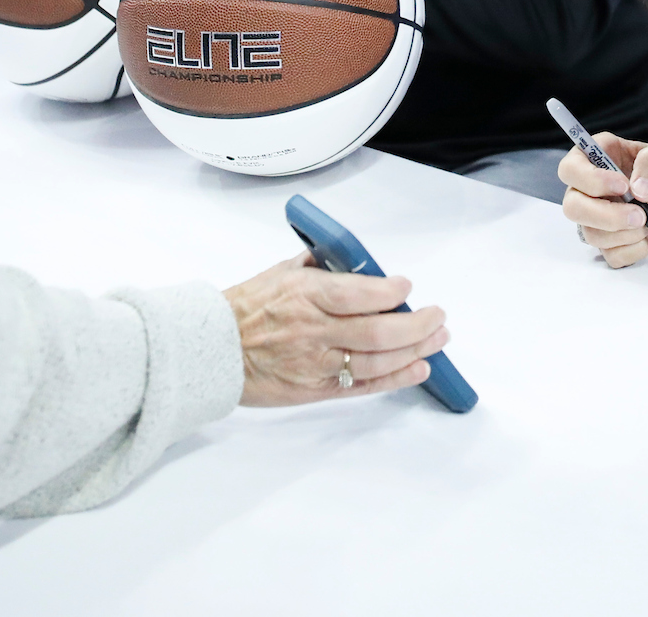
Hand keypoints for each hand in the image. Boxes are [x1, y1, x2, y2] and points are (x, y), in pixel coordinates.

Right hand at [224, 253, 446, 405]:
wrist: (211, 351)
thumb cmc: (243, 309)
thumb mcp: (279, 273)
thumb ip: (318, 265)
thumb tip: (351, 259)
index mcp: (304, 294)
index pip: (358, 292)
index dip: (390, 291)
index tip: (406, 287)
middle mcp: (313, 329)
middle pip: (378, 330)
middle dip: (417, 324)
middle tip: (437, 315)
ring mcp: (315, 362)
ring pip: (377, 360)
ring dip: (415, 350)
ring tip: (437, 340)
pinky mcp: (315, 389)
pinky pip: (362, 385)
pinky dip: (394, 378)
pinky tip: (418, 368)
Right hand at [558, 134, 647, 268]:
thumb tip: (638, 190)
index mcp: (598, 157)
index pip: (570, 169)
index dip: (591, 180)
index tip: (623, 186)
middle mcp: (589, 189)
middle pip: (572, 208)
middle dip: (607, 215)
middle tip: (640, 214)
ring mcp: (597, 217)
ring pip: (590, 234)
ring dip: (625, 233)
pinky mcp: (610, 242)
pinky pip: (610, 255)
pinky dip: (633, 250)